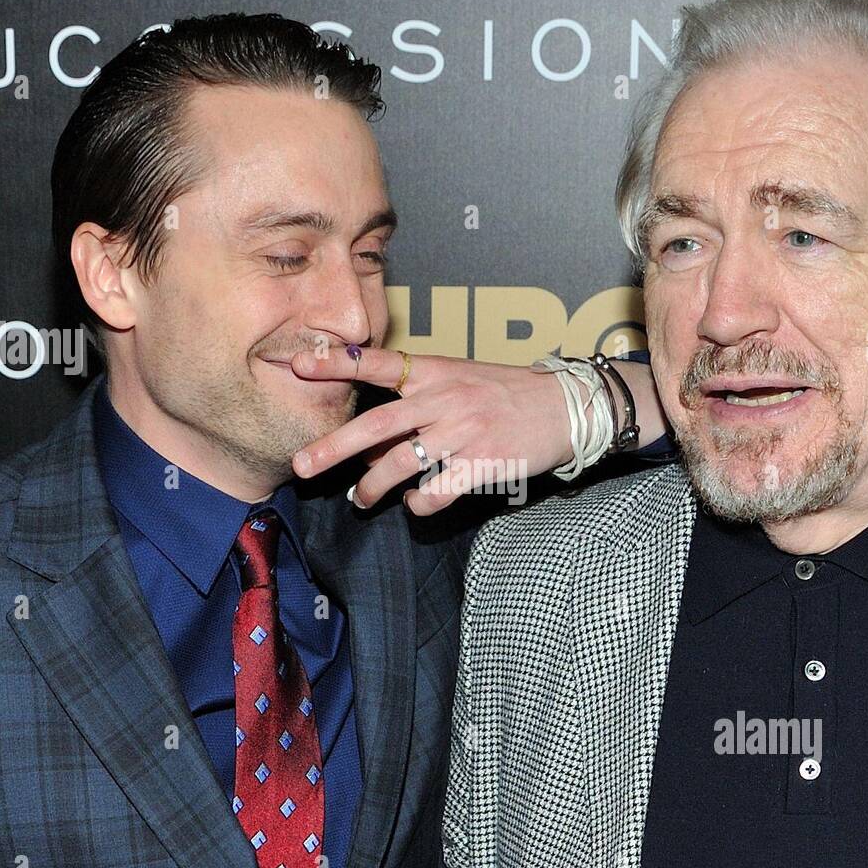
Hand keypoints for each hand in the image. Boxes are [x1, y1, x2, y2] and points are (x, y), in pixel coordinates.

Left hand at [289, 346, 572, 514]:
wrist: (567, 406)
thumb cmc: (507, 394)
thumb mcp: (461, 379)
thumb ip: (416, 402)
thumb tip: (368, 441)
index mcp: (437, 372)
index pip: (379, 363)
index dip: (338, 363)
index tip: (300, 365)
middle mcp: (447, 399)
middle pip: (378, 425)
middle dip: (334, 447)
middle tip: (302, 465)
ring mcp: (466, 433)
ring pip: (403, 464)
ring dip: (373, 487)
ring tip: (359, 499)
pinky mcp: (485, 464)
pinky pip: (439, 491)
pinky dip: (420, 503)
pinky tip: (416, 505)